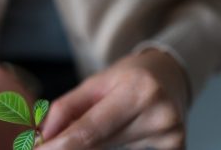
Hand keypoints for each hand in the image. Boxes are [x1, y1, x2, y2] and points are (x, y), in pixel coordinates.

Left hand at [37, 49, 189, 149]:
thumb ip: (67, 109)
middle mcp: (159, 116)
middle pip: (99, 145)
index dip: (60, 146)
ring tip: (107, 122)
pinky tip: (121, 132)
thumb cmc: (128, 77)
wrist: (169, 77)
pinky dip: (116, 147)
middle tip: (55, 141)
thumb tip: (43, 137)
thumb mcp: (94, 83)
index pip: (89, 131)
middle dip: (72, 146)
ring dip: (96, 145)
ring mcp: (172, 137)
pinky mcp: (177, 149)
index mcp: (138, 92)